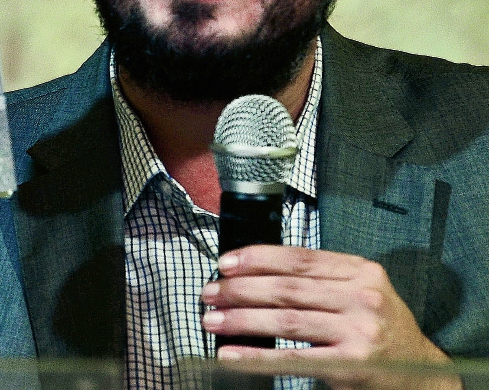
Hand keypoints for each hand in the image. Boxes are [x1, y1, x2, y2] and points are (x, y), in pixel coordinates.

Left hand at [201, 245, 457, 389]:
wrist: (424, 374)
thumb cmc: (380, 328)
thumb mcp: (361, 292)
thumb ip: (320, 279)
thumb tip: (253, 272)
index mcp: (362, 271)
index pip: (299, 258)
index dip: (257, 258)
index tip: (225, 263)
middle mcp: (363, 297)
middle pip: (287, 288)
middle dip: (240, 289)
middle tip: (208, 293)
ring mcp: (359, 331)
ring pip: (286, 320)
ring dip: (241, 319)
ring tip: (211, 320)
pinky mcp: (351, 365)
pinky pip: (293, 358)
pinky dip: (257, 356)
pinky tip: (230, 355)